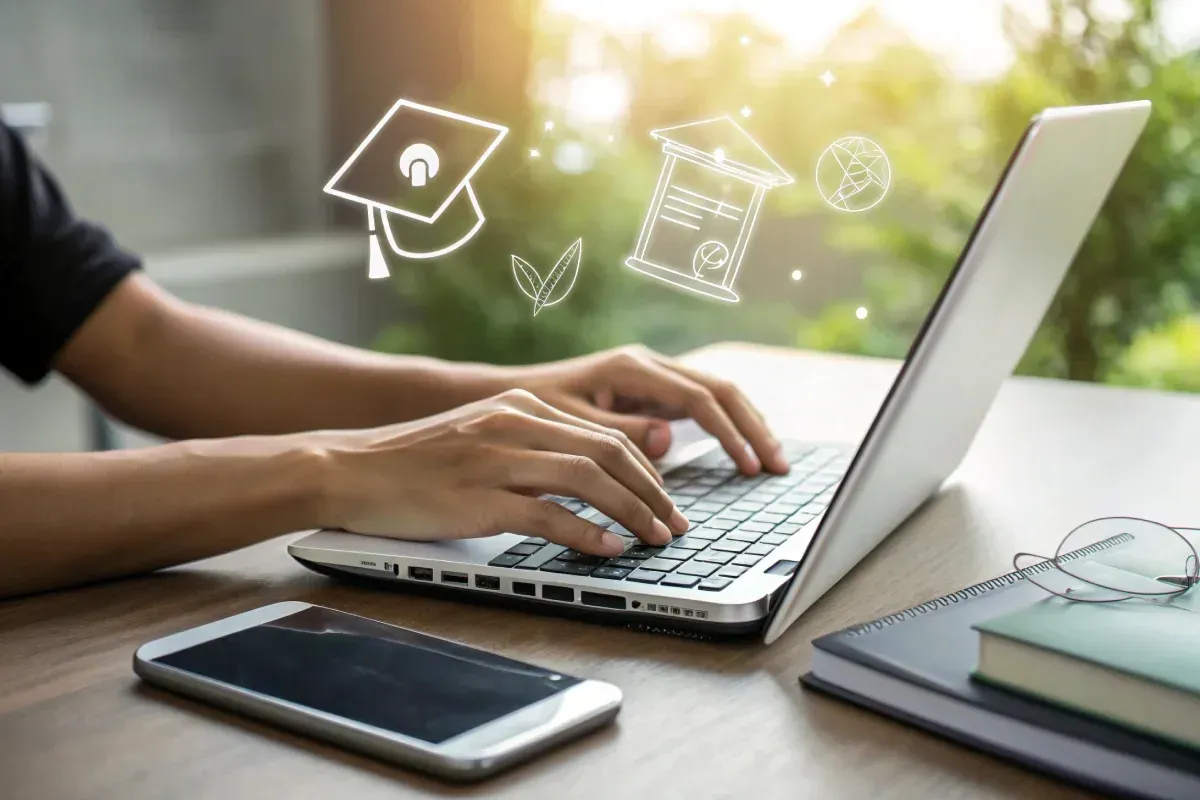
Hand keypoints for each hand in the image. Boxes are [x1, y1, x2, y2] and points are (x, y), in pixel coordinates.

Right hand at [313, 389, 687, 555]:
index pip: (604, 434)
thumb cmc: (414, 463)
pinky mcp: (477, 497)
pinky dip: (587, 534)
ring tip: (656, 538)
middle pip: (608, 452)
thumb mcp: (480, 438)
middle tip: (676, 524)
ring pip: (589, 480)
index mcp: (520, 408)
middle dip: (653, 492)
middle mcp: (514, 424)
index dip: (645, 469)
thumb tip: (587, 476)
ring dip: (633, 512)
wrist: (347, 468)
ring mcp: (496, 460)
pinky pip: (548, 515)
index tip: (665, 499)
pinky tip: (608, 549)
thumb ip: (532, 447)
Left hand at [507, 345, 787, 474]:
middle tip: (778, 466)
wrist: (508, 397)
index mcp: (632, 368)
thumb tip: (667, 440)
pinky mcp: (651, 392)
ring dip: (746, 425)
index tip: (750, 466)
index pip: (699, 399)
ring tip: (770, 461)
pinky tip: (741, 451)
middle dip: (753, 427)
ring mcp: (652, 377)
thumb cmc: (534, 413)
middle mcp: (649, 366)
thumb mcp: (572, 427)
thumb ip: (620, 433)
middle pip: (720, 390)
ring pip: (716, 394)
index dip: (729, 434)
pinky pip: (700, 405)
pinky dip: (725, 427)